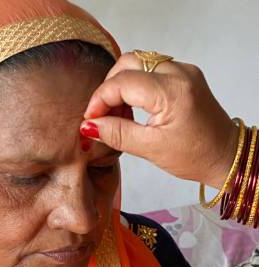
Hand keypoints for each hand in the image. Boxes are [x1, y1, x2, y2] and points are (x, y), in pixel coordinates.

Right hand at [81, 52, 238, 189]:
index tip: (90, 120)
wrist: (225, 154)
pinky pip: (150, 68)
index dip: (100, 99)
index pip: (123, 82)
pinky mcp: (184, 74)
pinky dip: (135, 85)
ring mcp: (183, 70)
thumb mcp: (151, 149)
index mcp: (172, 92)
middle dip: (109, 88)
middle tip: (102, 116)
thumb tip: (89, 126)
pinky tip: (132, 108)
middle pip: (128, 62)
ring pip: (138, 62)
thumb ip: (117, 134)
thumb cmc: (195, 156)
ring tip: (118, 114)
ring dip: (121, 85)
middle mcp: (179, 73)